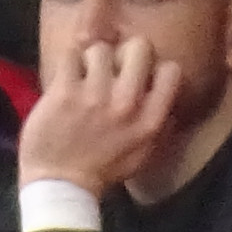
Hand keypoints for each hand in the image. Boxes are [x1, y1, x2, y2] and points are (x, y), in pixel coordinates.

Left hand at [20, 34, 188, 200]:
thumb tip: (171, 102)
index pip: (171, 70)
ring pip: (101, 49)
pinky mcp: (65, 92)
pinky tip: (67, 79)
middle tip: (112, 68)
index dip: (154, 67)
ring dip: (91, 60)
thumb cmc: (102, 170)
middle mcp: (127, 104)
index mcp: (150, 121)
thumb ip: (160, 126)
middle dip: (124, 53)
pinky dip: (68, 63)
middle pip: (138, 47)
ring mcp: (95, 95)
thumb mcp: (144, 154)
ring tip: (85, 77)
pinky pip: (72, 55)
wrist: (61, 184)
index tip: (140, 76)